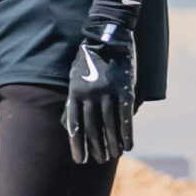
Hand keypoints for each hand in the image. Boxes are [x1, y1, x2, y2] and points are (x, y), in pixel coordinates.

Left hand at [62, 34, 134, 163]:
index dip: (78, 145)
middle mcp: (90, 94)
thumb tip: (68, 125)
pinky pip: (125, 116)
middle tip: (100, 160)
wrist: (108, 35)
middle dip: (96, 147)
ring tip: (114, 156)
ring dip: (112, 144)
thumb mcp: (75, 78)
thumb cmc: (89, 59)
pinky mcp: (125, 88)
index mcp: (75, 92)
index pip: (75, 126)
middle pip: (93, 128)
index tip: (81, 160)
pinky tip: (128, 145)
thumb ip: (73, 101)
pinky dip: (127, 133)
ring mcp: (108, 91)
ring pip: (110, 125)